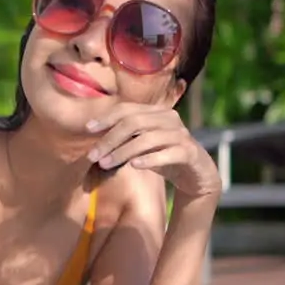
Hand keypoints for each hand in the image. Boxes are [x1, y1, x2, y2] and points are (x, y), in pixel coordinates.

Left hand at [85, 103, 221, 196]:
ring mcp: (181, 135)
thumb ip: (124, 138)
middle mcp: (169, 118)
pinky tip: (134, 166)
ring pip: (148, 138)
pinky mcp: (190, 152)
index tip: (88, 129)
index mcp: (156, 112)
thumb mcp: (142, 144)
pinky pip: (168, 153)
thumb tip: (93, 136)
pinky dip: (149, 159)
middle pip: (134, 123)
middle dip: (110, 139)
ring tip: (105, 164)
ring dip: (123, 152)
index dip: (106, 117)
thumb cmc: (164, 156)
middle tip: (92, 155)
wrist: (196, 174)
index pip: (127, 109)